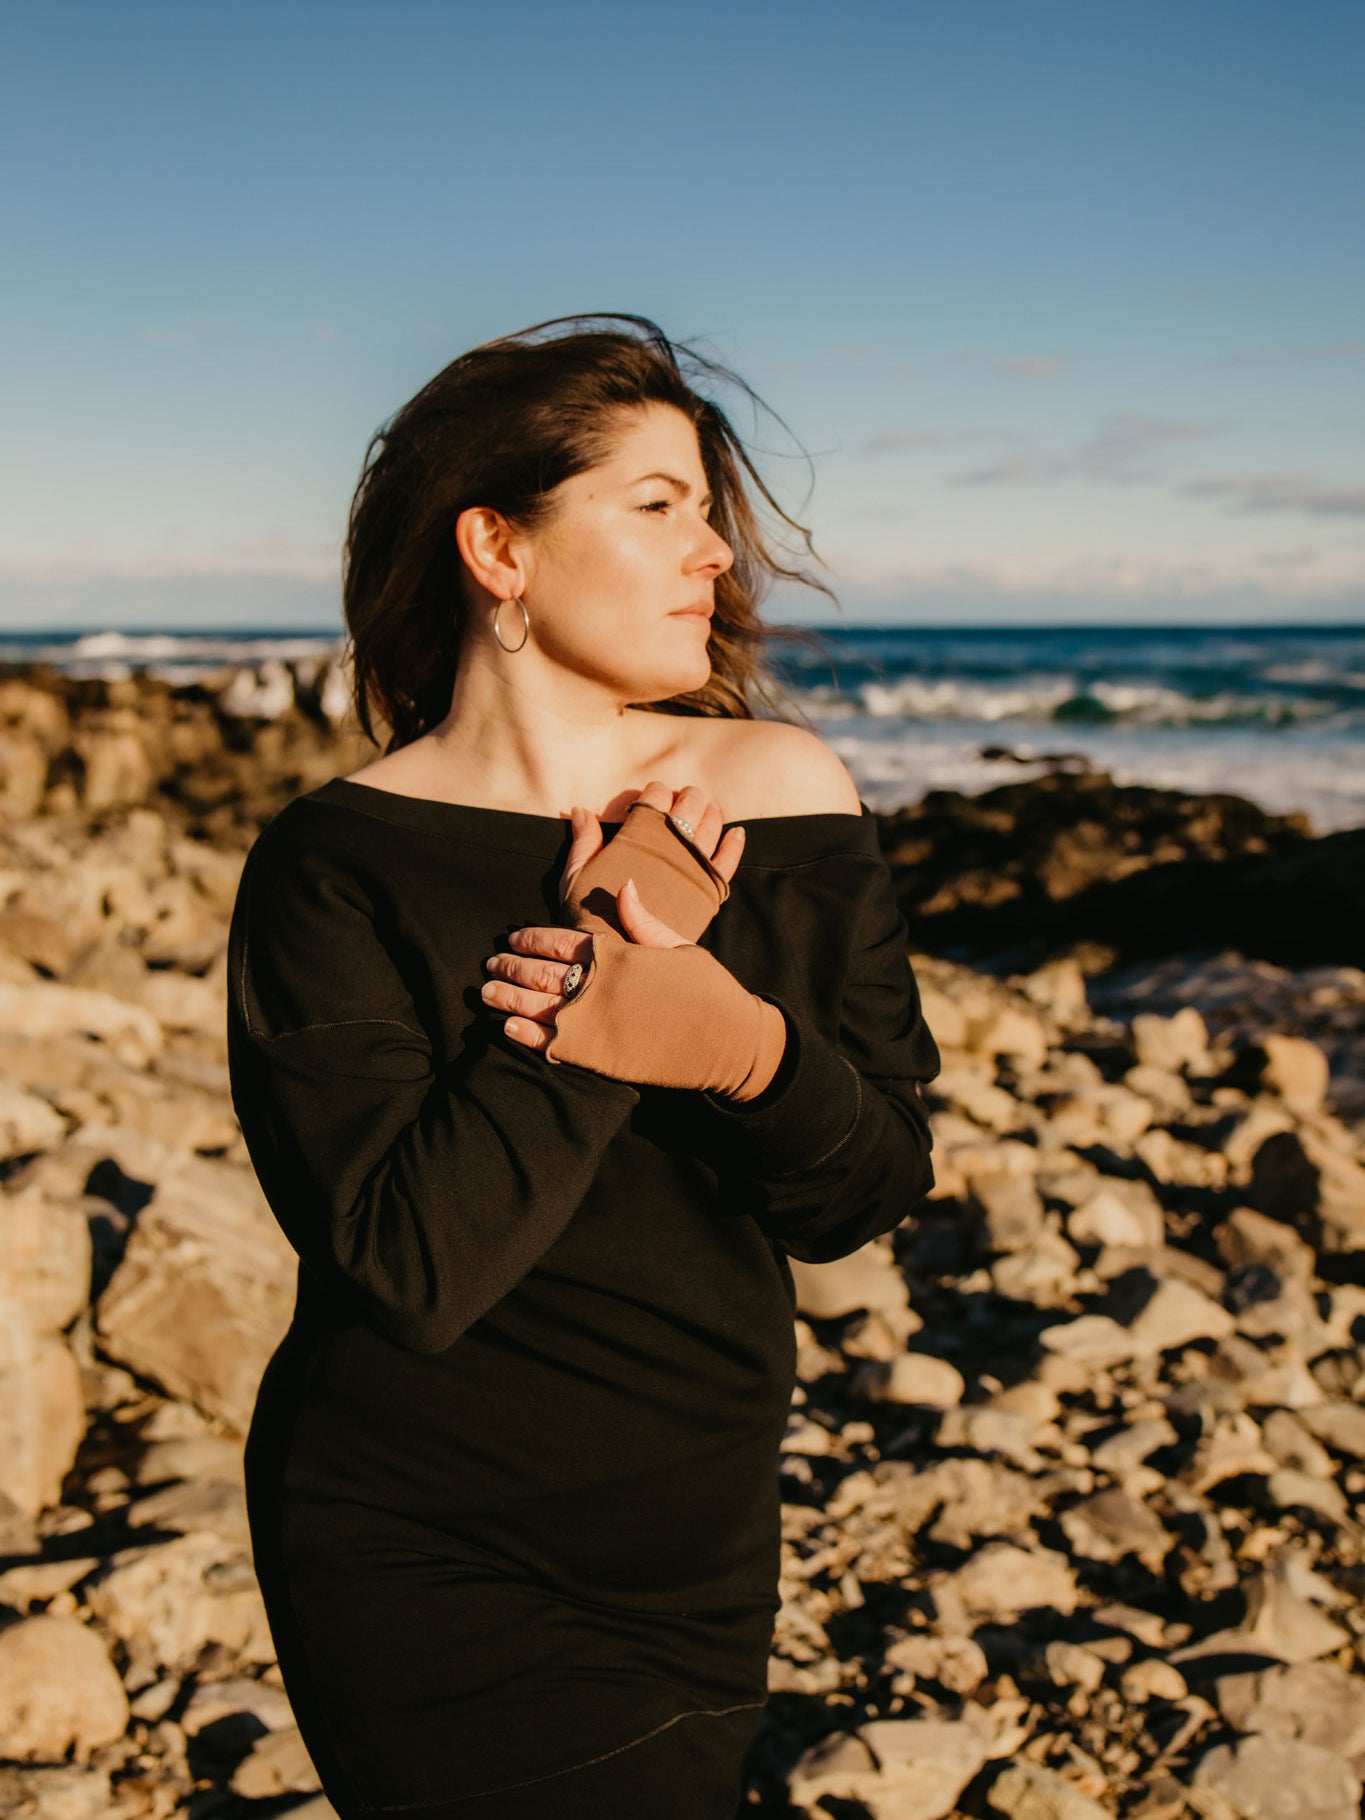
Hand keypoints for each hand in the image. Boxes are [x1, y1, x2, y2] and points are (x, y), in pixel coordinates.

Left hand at [482, 872, 688, 1056]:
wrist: (727, 1041)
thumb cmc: (708, 990)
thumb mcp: (678, 944)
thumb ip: (642, 920)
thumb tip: (623, 886)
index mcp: (614, 950)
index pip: (557, 938)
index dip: (530, 937)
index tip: (514, 936)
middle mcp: (595, 982)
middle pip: (537, 970)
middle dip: (509, 965)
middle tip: (492, 964)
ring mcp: (589, 1019)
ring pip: (532, 1004)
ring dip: (505, 997)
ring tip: (487, 992)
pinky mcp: (592, 1055)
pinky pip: (544, 1042)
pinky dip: (521, 1033)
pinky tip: (506, 1027)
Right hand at [560, 781, 745, 935]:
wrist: (622, 957)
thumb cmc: (593, 918)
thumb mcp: (577, 877)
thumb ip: (584, 842)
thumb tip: (581, 810)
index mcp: (641, 836)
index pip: (657, 796)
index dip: (656, 791)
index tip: (653, 797)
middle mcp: (673, 845)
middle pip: (690, 804)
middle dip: (687, 796)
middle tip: (682, 801)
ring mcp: (695, 866)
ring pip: (712, 825)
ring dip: (710, 812)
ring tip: (706, 811)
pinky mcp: (710, 889)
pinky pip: (729, 860)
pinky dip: (734, 843)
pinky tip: (736, 833)